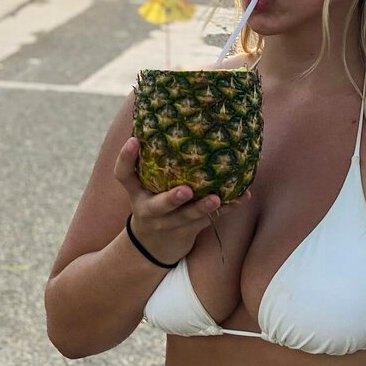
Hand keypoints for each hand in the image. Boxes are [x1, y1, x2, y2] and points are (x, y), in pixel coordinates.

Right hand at [114, 137, 251, 264]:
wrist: (153, 247)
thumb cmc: (154, 203)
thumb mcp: (145, 187)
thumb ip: (153, 163)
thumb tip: (174, 118)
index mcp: (137, 193)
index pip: (123, 175)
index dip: (126, 158)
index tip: (134, 139)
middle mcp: (150, 210)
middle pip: (158, 206)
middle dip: (172, 199)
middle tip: (185, 190)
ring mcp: (169, 224)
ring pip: (187, 217)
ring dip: (203, 207)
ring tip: (217, 198)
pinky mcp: (187, 232)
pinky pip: (208, 220)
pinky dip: (227, 208)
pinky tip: (242, 196)